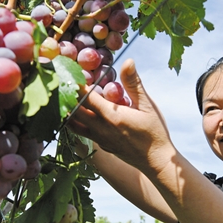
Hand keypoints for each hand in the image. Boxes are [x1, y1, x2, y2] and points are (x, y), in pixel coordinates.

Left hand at [68, 59, 174, 173]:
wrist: (156, 161)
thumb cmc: (154, 132)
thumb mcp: (148, 106)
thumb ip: (134, 84)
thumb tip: (128, 61)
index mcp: (111, 116)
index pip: (85, 96)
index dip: (77, 83)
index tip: (73, 72)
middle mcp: (100, 128)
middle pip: (73, 110)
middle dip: (69, 95)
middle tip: (66, 82)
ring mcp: (99, 139)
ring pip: (73, 124)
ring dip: (69, 110)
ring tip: (67, 97)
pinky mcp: (101, 146)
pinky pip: (81, 132)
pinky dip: (76, 122)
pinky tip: (78, 113)